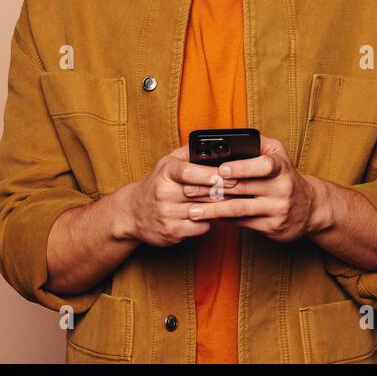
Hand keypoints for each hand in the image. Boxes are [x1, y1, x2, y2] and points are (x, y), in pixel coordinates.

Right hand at [118, 145, 232, 246]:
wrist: (132, 213)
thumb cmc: (157, 184)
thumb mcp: (166, 163)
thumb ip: (188, 153)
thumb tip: (211, 143)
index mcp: (165, 173)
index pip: (188, 172)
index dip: (209, 174)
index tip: (228, 174)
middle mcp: (164, 194)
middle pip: (201, 192)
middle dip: (224, 190)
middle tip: (244, 186)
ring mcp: (167, 215)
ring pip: (203, 211)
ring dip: (221, 207)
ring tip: (237, 201)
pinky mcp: (172, 232)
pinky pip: (200, 227)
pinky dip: (210, 221)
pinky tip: (215, 215)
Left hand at [187, 136, 330, 241]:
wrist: (310, 208)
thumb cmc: (286, 175)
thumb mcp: (279, 154)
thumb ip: (257, 144)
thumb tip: (228, 139)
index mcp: (281, 167)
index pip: (263, 166)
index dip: (241, 168)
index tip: (221, 170)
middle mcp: (282, 188)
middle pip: (242, 188)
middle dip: (212, 189)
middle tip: (188, 189)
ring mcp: (277, 209)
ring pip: (239, 209)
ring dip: (213, 209)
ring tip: (192, 210)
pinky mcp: (272, 227)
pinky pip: (243, 222)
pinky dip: (223, 219)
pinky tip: (208, 216)